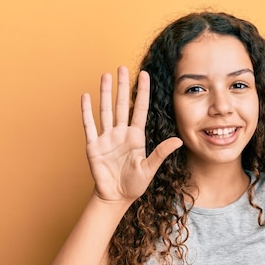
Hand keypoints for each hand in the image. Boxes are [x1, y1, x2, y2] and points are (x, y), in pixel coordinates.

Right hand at [81, 66, 181, 202]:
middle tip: (122, 67)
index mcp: (135, 137)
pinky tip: (86, 96)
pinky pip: (89, 125)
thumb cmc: (134, 184)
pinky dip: (87, 111)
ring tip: (105, 75)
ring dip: (104, 93)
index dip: (141, 91)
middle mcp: (120, 133)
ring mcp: (106, 138)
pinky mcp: (93, 146)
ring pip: (105, 110)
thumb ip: (161, 153)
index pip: (139, 109)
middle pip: (121, 104)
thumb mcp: (149, 168)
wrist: (116, 197)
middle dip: (122, 85)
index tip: (144, 74)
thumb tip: (178, 140)